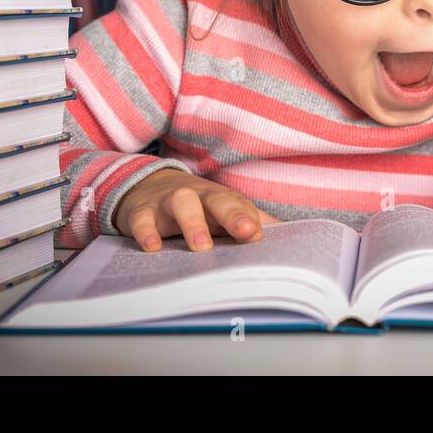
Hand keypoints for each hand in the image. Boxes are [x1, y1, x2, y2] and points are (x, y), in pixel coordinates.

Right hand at [114, 168, 279, 252]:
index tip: (259, 235)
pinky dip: (146, 232)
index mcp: (221, 199)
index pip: (240, 206)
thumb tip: (290, 234)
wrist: (147, 185)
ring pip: (182, 204)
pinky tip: (152, 247)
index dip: (251, 218)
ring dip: (193, 223)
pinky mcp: (142, 212)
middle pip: (218, 199)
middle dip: (232, 214)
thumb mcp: (221, 210)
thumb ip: (252, 221)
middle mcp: (198, 196)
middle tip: (246, 232)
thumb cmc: (196, 204)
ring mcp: (169, 202)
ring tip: (201, 246)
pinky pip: (143, 220)